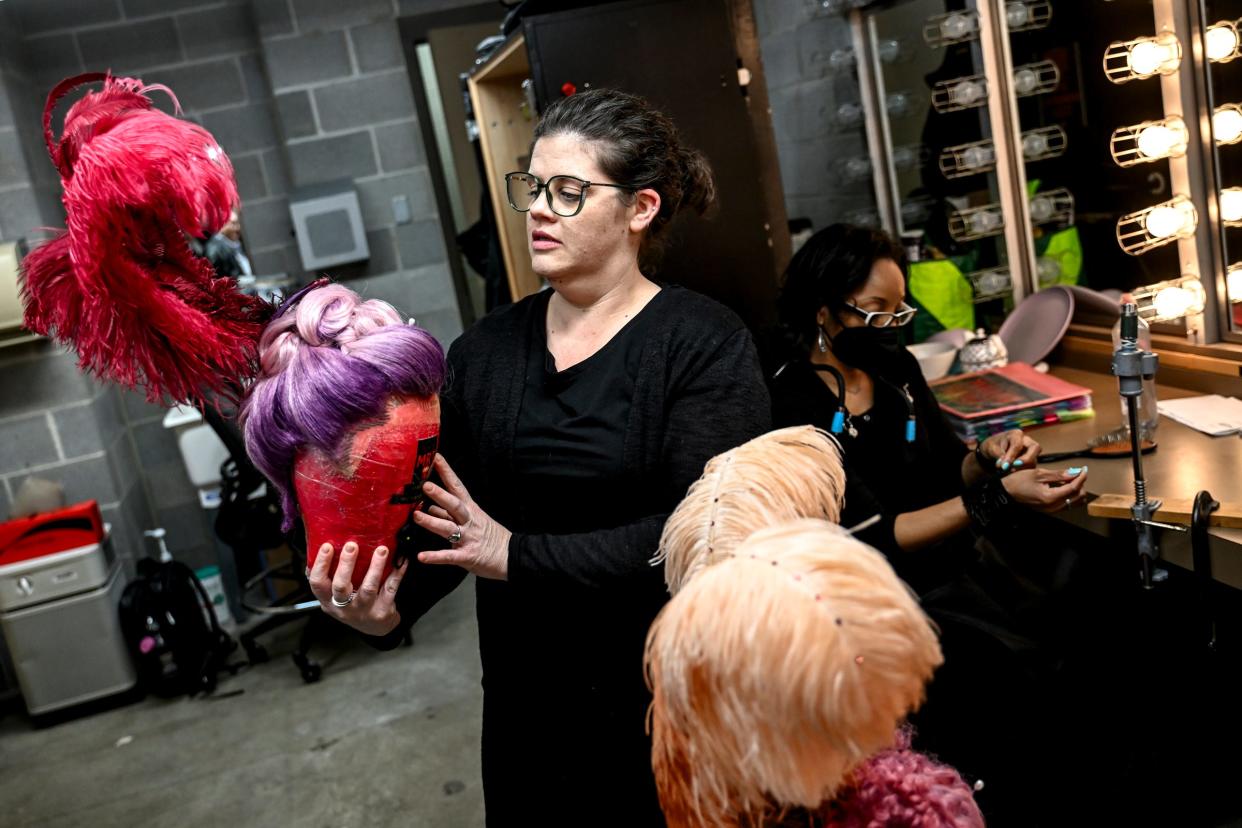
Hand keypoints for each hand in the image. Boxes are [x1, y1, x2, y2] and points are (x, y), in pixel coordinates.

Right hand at [307, 540, 407, 635]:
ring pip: (368, 588)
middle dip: (346, 565)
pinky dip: (396, 574)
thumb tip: (322, 544)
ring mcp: (363, 611)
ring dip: (375, 567)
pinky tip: (401, 561)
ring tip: (382, 550)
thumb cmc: (353, 603)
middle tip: (352, 545)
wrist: (375, 628)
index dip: (321, 565)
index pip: (317, 583)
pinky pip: (390, 589)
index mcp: (328, 600)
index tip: (327, 546)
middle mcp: (343, 608)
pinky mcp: (382, 612)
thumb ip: (330, 575)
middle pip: (340, 587)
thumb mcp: (336, 595)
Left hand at [413, 453, 511, 579]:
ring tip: (416, 516)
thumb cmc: (491, 536)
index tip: (436, 458)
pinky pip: (449, 557)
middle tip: (425, 485)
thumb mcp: (474, 519)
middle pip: (454, 505)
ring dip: (432, 522)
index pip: (457, 487)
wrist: (512, 556)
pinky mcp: (467, 556)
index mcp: (471, 509)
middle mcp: (469, 521)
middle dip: (440, 495)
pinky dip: (435, 557)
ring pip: (449, 528)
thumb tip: (429, 507)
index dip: (447, 472)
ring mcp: (468, 538)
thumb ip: (449, 514)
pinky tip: (421, 557)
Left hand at [979, 429, 1040, 472]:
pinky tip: (1011, 473)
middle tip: (1013, 469)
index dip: (1011, 456)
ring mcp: (1031, 451)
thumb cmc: (993, 446)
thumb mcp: (991, 448)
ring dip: (1022, 468)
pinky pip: (1031, 467)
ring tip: (1008, 472)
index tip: (1004, 466)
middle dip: (1026, 460)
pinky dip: (1022, 472)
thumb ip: (999, 456)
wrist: (994, 450)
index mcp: (1016, 434)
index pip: (1017, 445)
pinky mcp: (1031, 460)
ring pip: (1034, 459)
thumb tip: (1005, 466)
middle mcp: (1027, 441)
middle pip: (1036, 448)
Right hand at [1001, 467, 1088, 512]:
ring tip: (1071, 479)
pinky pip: (1067, 504)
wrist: (1006, 492)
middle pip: (1077, 497)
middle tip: (1077, 473)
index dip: (1081, 477)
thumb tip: (1075, 472)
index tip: (1084, 469)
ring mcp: (1052, 510)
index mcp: (1050, 497)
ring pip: (1074, 502)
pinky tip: (1065, 486)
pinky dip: (1070, 495)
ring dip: (1077, 490)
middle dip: (1080, 484)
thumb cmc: (1019, 481)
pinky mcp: (1050, 510)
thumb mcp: (1039, 474)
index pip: (1073, 487)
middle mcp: (1053, 506)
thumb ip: (1058, 474)